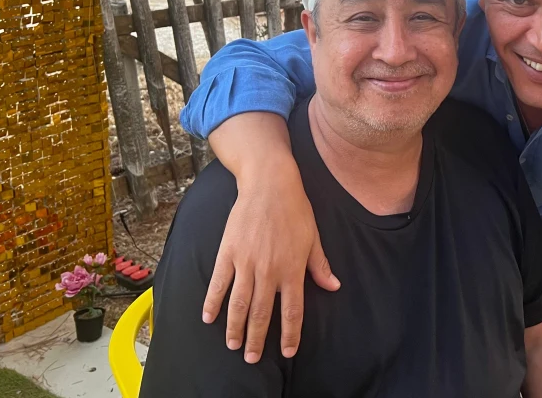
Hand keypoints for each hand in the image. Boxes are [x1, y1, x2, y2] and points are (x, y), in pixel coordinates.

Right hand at [201, 114, 339, 362]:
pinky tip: (208, 318)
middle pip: (262, 313)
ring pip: (239, 304)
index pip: (293, 310)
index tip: (288, 352)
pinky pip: (218, 283)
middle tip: (252, 357)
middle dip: (257, 339)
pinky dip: (212, 302)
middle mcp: (269, 270)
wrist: (270, 183)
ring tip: (233, 345)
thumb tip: (333, 286)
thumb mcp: (313, 237)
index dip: (291, 333)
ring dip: (235, 327)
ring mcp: (246, 262)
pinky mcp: (228, 252)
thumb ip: (320, 265)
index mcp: (293, 268)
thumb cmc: (295, 209)